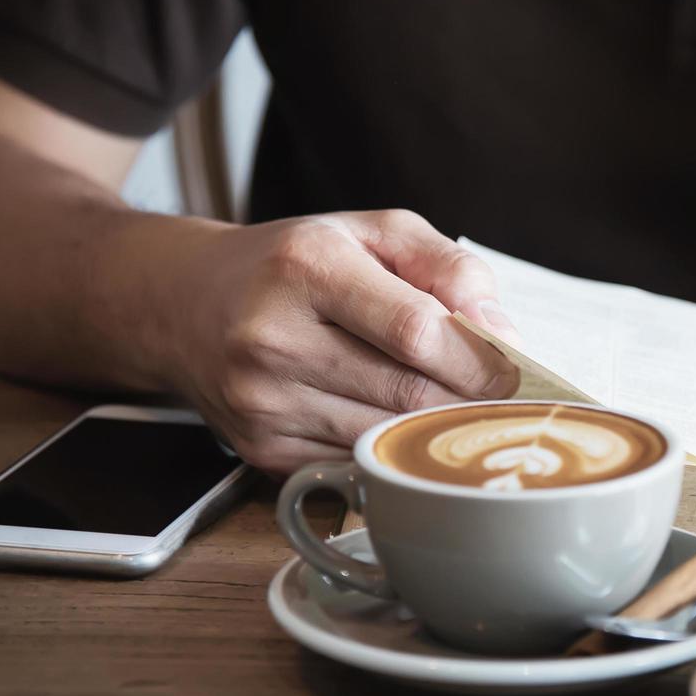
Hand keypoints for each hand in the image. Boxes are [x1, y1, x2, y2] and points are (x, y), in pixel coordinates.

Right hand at [163, 210, 520, 472]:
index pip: (415, 331)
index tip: (515, 371)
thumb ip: (447, 266)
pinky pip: (354, 462)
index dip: (478, 359)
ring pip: (384, 437)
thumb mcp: (373, 232)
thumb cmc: (291, 263)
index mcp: (305, 266)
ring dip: (433, 432)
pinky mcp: (260, 448)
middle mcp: (273, 335)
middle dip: (466, 402)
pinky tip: (397, 426)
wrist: (180, 303)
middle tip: (503, 400)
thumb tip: (500, 332)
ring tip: (456, 411)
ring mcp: (262, 401)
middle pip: (406, 393)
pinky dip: (388, 449)